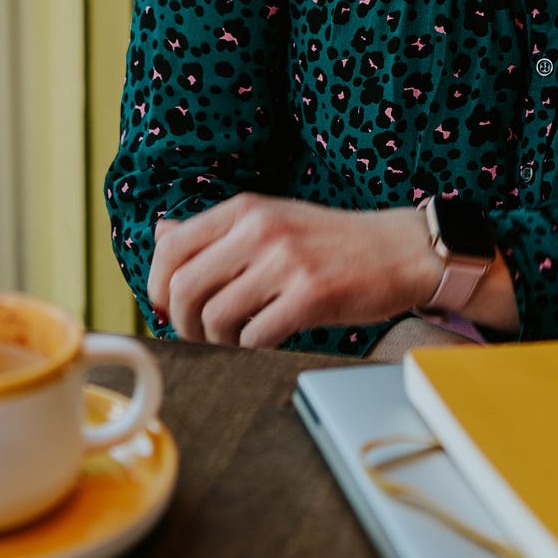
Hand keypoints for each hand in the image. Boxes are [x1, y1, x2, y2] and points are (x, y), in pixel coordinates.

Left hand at [148, 194, 441, 347]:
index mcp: (245, 209)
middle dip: (183, 324)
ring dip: (217, 341)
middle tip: (200, 336)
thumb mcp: (271, 220)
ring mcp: (286, 260)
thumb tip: (160, 233)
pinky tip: (264, 341)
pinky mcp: (310, 294)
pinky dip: (250, 349)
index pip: (170, 246)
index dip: (157, 285)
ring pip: (214, 317)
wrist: (400, 249)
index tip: (168, 308)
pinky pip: (254, 336)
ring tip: (234, 340)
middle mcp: (260, 228)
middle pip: (183, 287)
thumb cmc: (332, 241)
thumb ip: (216, 231)